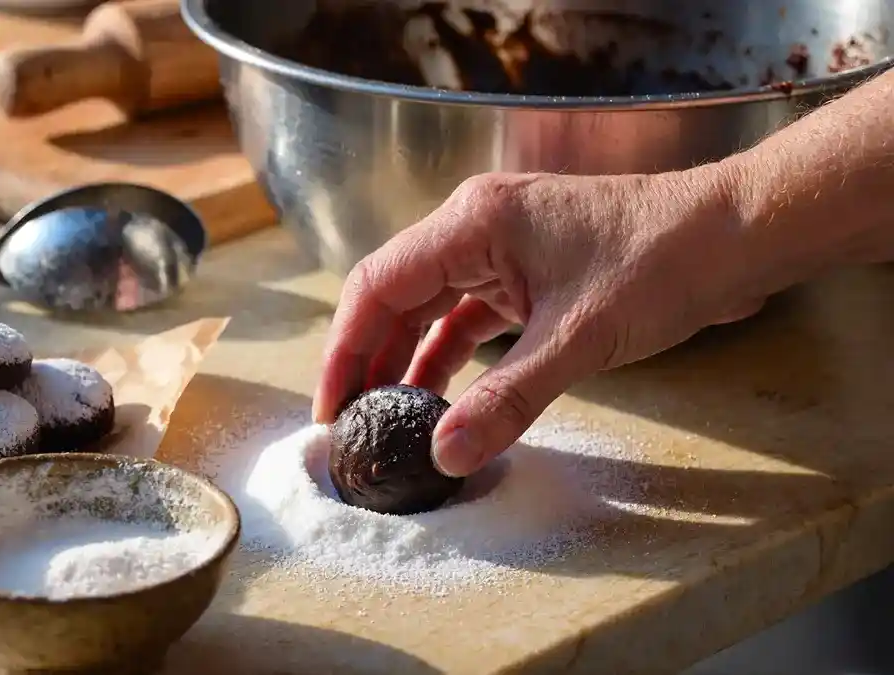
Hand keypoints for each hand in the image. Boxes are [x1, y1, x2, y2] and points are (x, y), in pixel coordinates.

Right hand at [312, 167, 764, 476]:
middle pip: (395, 296)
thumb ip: (505, 400)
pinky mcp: (526, 269)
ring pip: (429, 307)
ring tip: (385, 418)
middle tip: (352, 424)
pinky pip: (468, 314)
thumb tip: (445, 456)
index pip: (378, 285)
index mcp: (471, 223)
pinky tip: (439, 397)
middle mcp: (475, 226)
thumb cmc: (660, 265)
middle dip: (369, 360)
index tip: (330, 406)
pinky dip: (450, 355)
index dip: (344, 349)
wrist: (735, 236)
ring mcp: (501, 246)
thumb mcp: (576, 341)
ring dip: (407, 360)